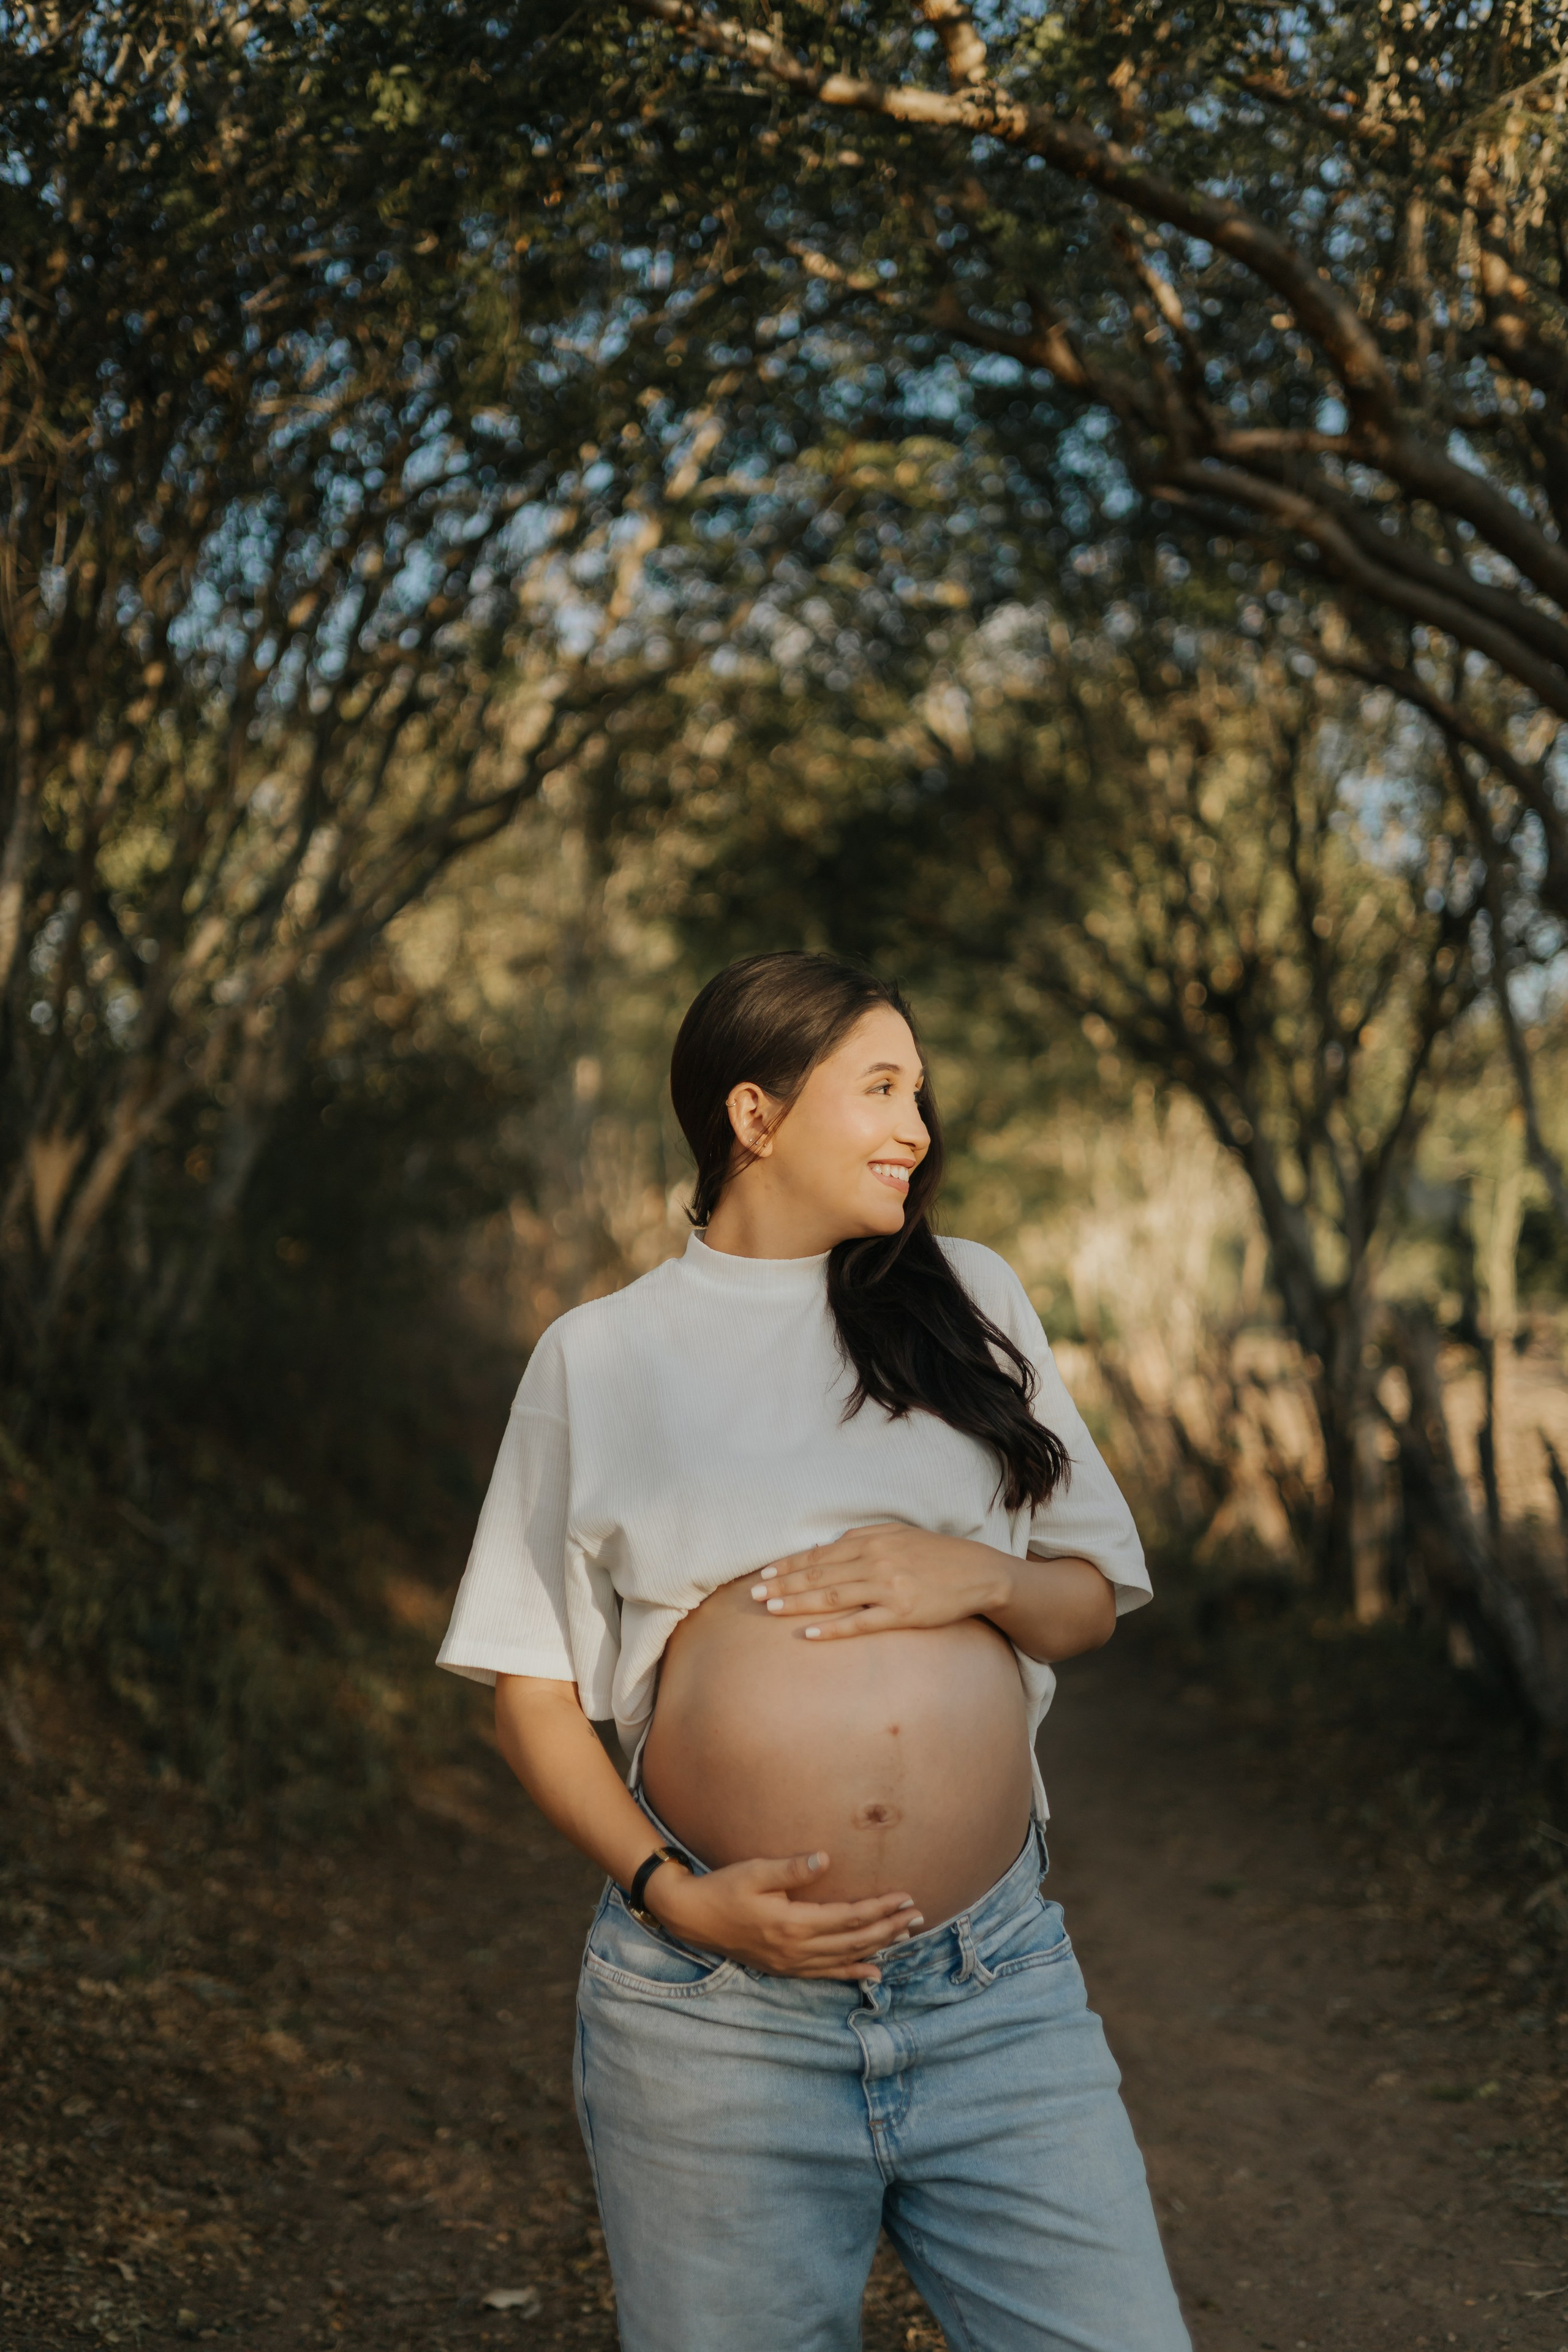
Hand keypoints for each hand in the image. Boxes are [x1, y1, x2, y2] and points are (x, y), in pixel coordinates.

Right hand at [648, 1850, 922, 1980]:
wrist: (692, 1917)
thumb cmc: (723, 1888)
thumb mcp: (755, 1871)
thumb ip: (792, 1868)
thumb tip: (826, 1859)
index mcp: (793, 1923)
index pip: (849, 1917)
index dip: (880, 1908)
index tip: (905, 1897)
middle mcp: (797, 1948)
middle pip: (854, 1940)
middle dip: (889, 1927)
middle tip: (919, 1916)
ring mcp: (791, 1962)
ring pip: (845, 1958)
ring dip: (877, 1947)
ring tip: (905, 1936)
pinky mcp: (784, 1967)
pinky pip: (826, 1974)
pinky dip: (852, 1973)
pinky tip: (873, 1972)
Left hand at [749, 1523, 1009, 1640]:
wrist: (978, 1572)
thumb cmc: (934, 1554)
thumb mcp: (897, 1535)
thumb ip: (861, 1539)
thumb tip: (824, 1549)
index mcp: (872, 1540)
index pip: (820, 1554)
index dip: (789, 1565)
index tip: (764, 1574)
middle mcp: (876, 1561)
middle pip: (819, 1575)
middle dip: (783, 1585)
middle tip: (754, 1596)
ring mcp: (888, 1588)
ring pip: (832, 1597)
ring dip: (797, 1603)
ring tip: (770, 1610)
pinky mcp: (902, 1613)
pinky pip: (860, 1623)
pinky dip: (832, 1629)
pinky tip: (810, 1634)